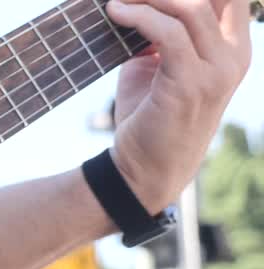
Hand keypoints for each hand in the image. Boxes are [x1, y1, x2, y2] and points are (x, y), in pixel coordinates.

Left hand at [106, 0, 252, 211]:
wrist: (141, 170)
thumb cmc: (148, 117)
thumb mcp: (160, 66)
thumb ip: (162, 32)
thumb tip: (141, 0)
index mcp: (233, 49)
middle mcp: (234, 57)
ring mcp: (217, 72)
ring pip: (191, 7)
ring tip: (118, 1)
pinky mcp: (191, 84)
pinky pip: (168, 33)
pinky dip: (140, 16)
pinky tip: (116, 12)